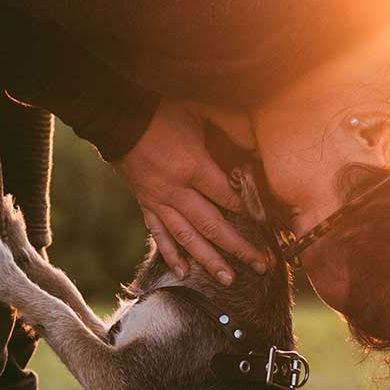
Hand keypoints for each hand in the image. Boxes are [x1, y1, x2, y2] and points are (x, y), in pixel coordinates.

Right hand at [111, 102, 268, 284]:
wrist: (118, 116)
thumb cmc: (162, 110)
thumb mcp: (200, 111)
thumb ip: (231, 128)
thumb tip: (258, 149)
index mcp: (193, 167)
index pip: (228, 198)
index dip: (251, 212)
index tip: (271, 226)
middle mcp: (176, 191)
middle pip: (213, 226)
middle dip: (239, 248)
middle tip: (261, 265)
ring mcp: (159, 201)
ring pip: (187, 238)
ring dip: (209, 260)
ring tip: (229, 279)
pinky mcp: (145, 203)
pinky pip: (159, 234)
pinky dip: (171, 254)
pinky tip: (184, 271)